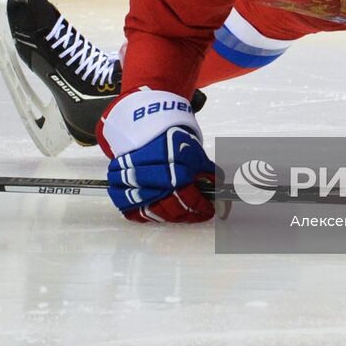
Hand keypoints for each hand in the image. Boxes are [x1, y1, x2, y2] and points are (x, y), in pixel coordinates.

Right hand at [98, 89, 219, 222]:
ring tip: (180, 214)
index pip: (192, 199)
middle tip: (195, 214)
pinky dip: (146, 215)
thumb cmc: (174, 142)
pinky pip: (134, 212)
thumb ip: (209, 173)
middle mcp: (157, 181)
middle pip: (174, 210)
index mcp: (176, 171)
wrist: (148, 129)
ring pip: (156, 213)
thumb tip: (221, 192)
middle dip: (188, 215)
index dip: (203, 208)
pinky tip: (158, 212)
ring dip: (170, 217)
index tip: (209, 211)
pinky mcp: (124, 190)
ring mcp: (139, 186)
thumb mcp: (196, 153)